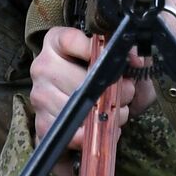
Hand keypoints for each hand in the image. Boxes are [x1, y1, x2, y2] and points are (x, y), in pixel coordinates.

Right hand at [30, 25, 139, 175]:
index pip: (73, 41)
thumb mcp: (122, 59)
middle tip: (126, 95)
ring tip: (115, 110)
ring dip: (104, 113)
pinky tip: (102, 126)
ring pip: (77, 108)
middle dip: (111, 91)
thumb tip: (136, 58)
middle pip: (80, 80)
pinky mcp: (42, 123)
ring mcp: (39, 95)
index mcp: (57, 41)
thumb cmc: (106, 75)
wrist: (91, 101)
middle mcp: (43, 66)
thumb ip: (131, 52)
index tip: (122, 65)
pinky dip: (92, 133)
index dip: (102, 54)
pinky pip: (70, 132)